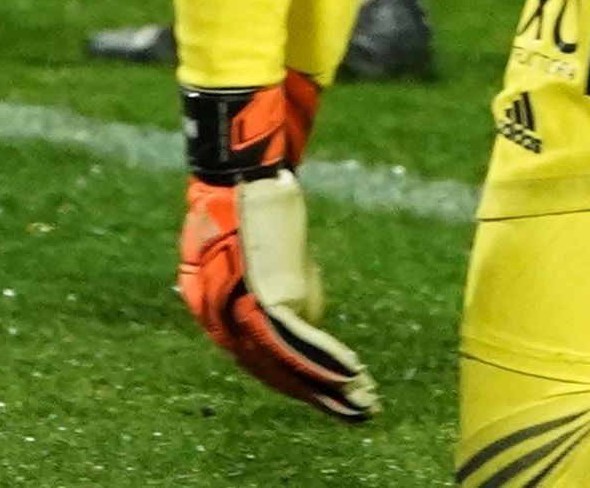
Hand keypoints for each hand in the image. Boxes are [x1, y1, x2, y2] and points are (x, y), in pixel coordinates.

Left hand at [177, 76, 376, 422]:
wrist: (242, 178)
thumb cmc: (254, 207)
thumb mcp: (274, 260)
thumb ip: (285, 291)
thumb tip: (305, 318)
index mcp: (227, 316)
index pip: (268, 362)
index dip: (303, 384)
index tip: (338, 397)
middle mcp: (229, 322)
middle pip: (278, 370)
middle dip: (320, 395)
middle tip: (359, 411)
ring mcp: (246, 311)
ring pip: (289, 362)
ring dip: (328, 385)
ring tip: (362, 400)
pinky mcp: (267, 296)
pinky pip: (298, 340)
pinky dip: (327, 359)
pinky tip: (352, 372)